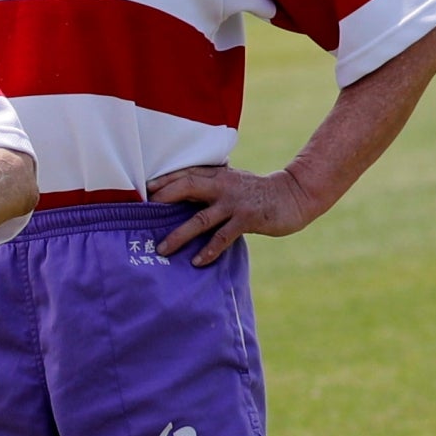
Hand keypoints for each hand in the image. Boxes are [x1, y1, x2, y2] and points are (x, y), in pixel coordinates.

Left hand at [149, 165, 315, 265]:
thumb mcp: (231, 182)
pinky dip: (209, 250)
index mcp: (216, 175)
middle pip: (186, 188)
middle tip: (142, 214)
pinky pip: (223, 237)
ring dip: (179, 235)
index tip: (142, 190)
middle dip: (163, 199)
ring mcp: (234, 203)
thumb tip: (179, 194)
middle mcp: (222, 186)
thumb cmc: (256, 191)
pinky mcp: (247, 220)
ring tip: (162, 249)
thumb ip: (208, 185)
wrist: (293, 194)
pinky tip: (196, 261)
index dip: (163, 181)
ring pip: (200, 218)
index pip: (184, 174)